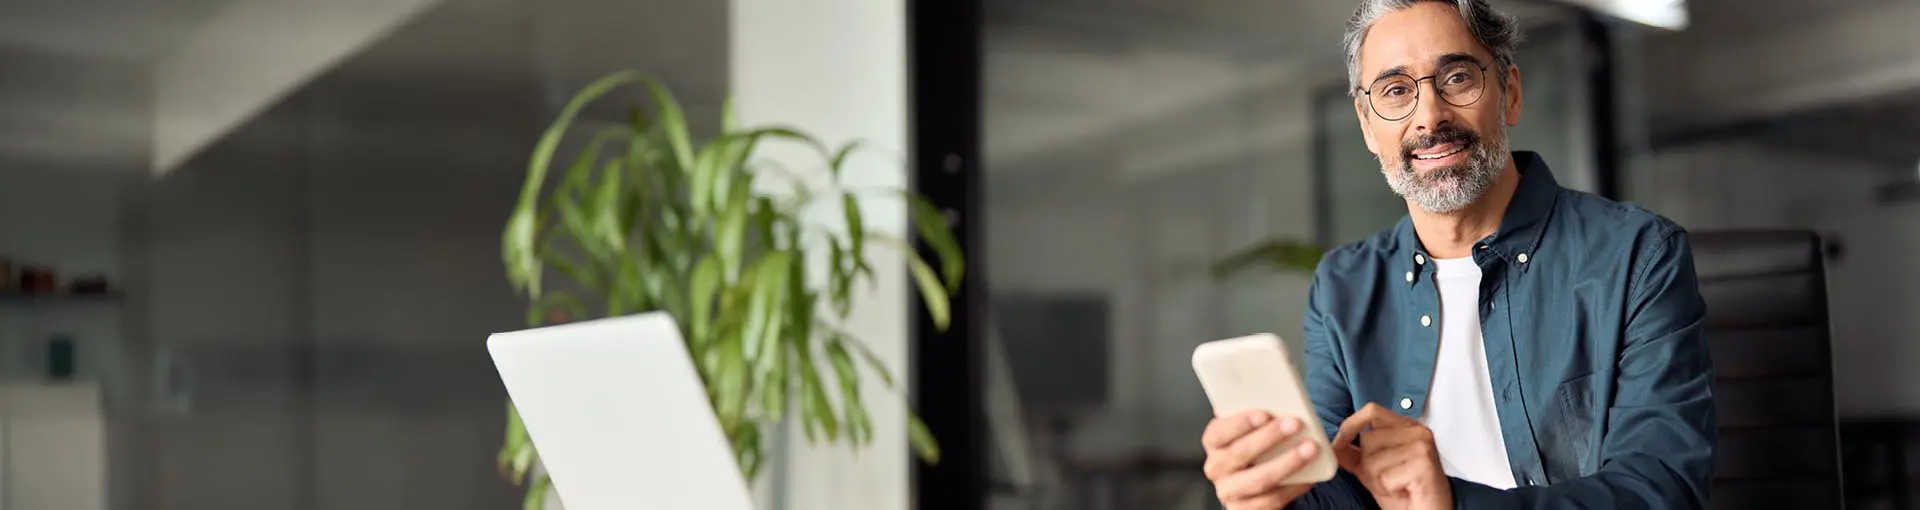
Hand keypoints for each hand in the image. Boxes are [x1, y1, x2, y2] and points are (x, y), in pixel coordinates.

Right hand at [1202, 411, 1323, 508]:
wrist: (1255, 483)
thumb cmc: (1255, 449)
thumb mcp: (1250, 430)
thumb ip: (1256, 416)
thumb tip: (1276, 398)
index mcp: (1214, 443)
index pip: (1219, 432)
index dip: (1240, 423)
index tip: (1265, 413)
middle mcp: (1216, 468)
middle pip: (1240, 453)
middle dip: (1270, 437)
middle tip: (1295, 423)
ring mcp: (1230, 491)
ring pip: (1258, 479)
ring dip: (1287, 463)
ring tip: (1310, 448)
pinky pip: (1272, 500)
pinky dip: (1293, 487)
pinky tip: (1309, 476)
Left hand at [1331, 403, 1451, 509]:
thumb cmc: (1404, 492)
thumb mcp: (1372, 468)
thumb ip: (1353, 453)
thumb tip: (1331, 444)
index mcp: (1406, 426)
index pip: (1371, 411)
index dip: (1351, 425)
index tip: (1340, 442)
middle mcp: (1417, 431)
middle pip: (1367, 439)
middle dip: (1368, 466)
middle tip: (1389, 478)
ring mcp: (1422, 446)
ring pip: (1373, 460)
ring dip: (1379, 481)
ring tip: (1397, 485)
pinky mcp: (1424, 465)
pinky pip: (1385, 477)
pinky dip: (1389, 490)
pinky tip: (1404, 491)